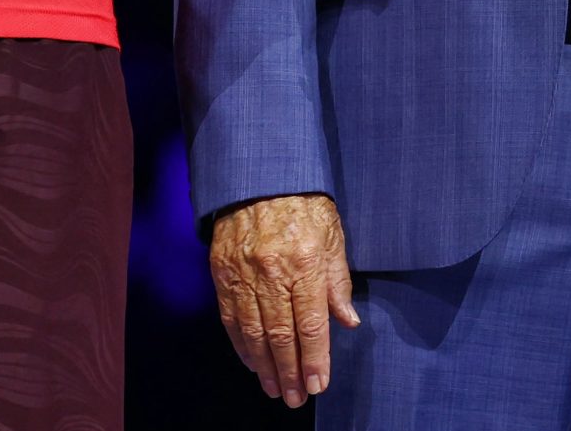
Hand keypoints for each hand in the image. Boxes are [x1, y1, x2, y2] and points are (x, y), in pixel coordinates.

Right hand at [208, 193, 357, 407]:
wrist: (259, 173)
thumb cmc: (304, 202)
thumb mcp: (333, 234)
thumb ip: (338, 280)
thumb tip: (348, 322)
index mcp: (305, 262)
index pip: (311, 323)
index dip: (316, 358)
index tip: (319, 384)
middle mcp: (272, 272)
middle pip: (281, 335)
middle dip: (290, 372)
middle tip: (296, 398)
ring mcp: (243, 273)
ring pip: (254, 332)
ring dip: (265, 366)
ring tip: (276, 388)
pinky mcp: (222, 271)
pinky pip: (230, 318)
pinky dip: (241, 345)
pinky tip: (251, 362)